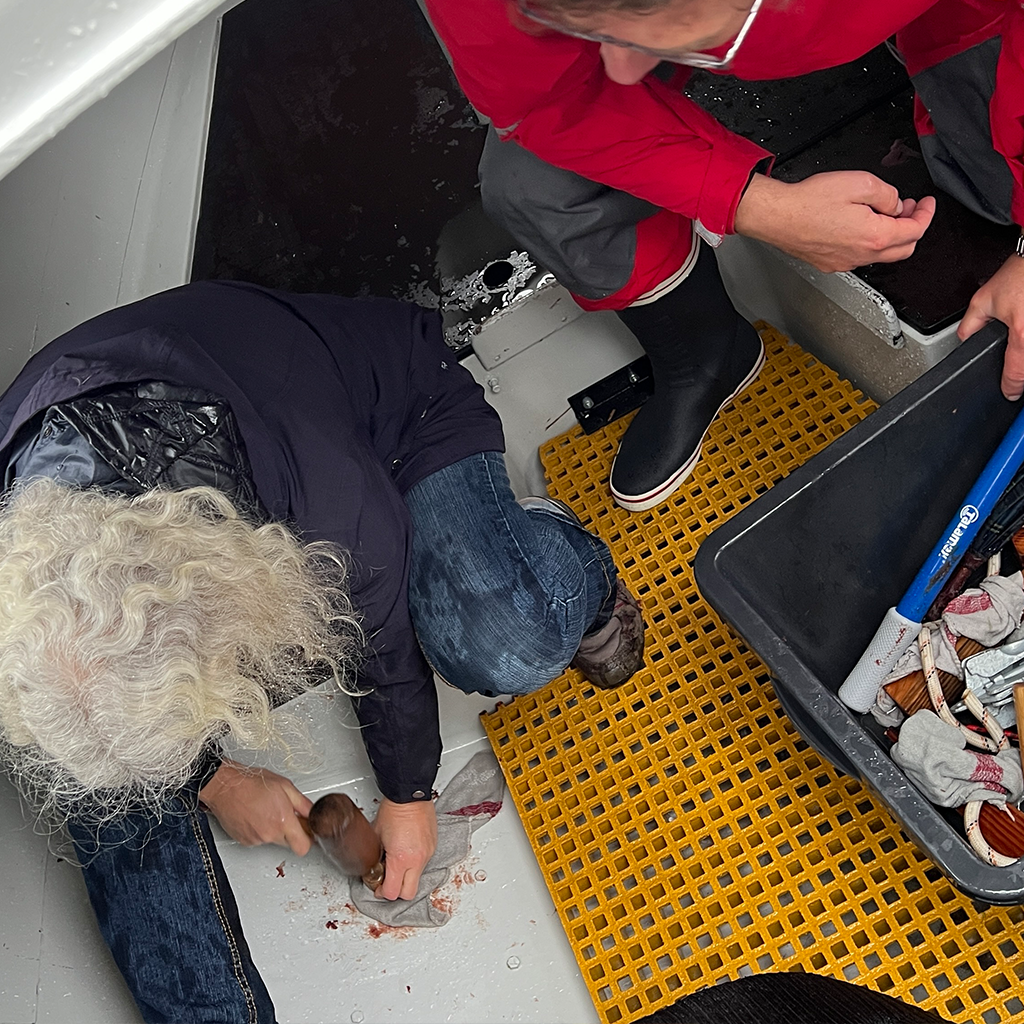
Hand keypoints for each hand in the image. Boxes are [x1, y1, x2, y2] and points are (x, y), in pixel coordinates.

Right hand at [199, 759, 313, 855]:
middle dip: (291, 831)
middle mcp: (269, 834)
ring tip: (265, 810)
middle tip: (285, 814)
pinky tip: (255, 815)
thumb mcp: (285, 786)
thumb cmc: (252, 782)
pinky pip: (259, 840)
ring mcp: (256, 839)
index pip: (303, 847)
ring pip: (273, 840)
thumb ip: (303, 804)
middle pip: (289, 843)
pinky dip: (259, 830)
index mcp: (283, 820)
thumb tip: (313, 814)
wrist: (225, 787)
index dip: (308, 840)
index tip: (307, 832)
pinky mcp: (244, 841)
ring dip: (273, 829)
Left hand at [372, 797, 437, 900]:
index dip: (382, 893)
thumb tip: (373, 868)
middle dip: (397, 891)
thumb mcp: (376, 837)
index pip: (392, 892)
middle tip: (387, 882)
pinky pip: (424, 863)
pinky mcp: (433, 846)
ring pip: (417, 878)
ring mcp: (427, 853)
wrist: (409, 794)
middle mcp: (417, 859)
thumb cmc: (393, 810)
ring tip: (397, 862)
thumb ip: (375, 857)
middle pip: (408, 894)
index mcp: (400, 859)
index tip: (378, 887)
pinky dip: (415, 863)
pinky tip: (407, 851)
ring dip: (406, 876)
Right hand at [734, 171, 936, 272]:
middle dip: (912, 228)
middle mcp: (861, 255)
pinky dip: (868, 243)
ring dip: (889, 236)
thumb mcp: (860, 182)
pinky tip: (858, 226)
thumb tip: (894, 204)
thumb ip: (887, 193)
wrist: (778, 216)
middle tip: (909, 210)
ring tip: (881, 215)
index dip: (926, 214)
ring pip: (880, 256)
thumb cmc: (809, 202)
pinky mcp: (830, 263)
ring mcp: (845, 262)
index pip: (915, 230)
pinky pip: (858, 257)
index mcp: (875, 236)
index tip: (926, 204)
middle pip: (903, 250)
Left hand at [959, 255, 1023, 399]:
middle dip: (1021, 372)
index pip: (1016, 374)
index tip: (1010, 393)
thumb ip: (971, 326)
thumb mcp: (984, 300)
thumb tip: (965, 342)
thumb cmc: (1021, 272)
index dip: (1011, 387)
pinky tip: (1023, 333)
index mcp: (1022, 334)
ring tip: (1019, 341)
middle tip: (1016, 375)